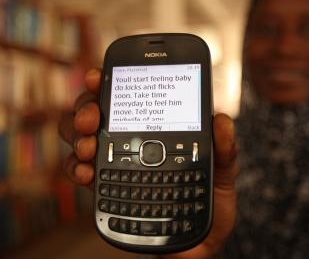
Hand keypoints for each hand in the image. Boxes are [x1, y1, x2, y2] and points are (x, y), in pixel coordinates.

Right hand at [59, 68, 238, 258]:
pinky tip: (86, 171)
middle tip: (92, 119)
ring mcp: (116, 160)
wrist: (198, 239)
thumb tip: (221, 120)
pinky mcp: (107, 185)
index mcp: (157, 125)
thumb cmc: (209, 198)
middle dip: (86, 107)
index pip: (130, 93)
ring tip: (88, 145)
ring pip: (81, 136)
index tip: (97, 77)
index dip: (109, 80)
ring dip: (76, 135)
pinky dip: (76, 167)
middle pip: (97, 110)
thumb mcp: (223, 169)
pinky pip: (81, 170)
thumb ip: (224, 147)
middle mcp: (132, 137)